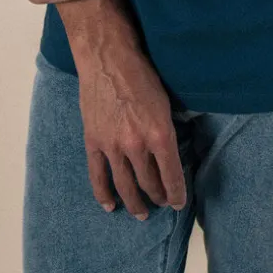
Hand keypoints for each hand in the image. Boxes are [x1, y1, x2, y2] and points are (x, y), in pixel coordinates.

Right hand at [75, 40, 187, 220]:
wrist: (108, 58)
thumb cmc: (142, 74)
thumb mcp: (165, 102)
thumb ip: (166, 131)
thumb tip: (169, 153)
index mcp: (160, 135)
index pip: (172, 176)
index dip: (176, 194)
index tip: (178, 204)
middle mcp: (137, 146)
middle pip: (149, 183)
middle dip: (158, 197)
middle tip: (161, 203)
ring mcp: (113, 146)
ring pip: (125, 185)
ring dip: (135, 203)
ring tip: (142, 213)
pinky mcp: (94, 142)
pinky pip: (98, 176)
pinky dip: (104, 194)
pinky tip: (110, 206)